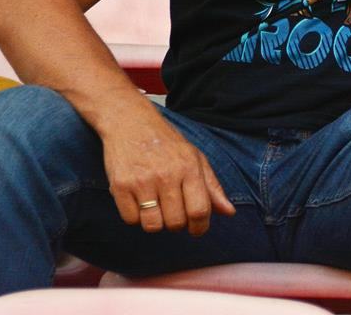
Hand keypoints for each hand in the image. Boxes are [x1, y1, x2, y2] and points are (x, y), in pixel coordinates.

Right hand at [101, 103, 235, 235]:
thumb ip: (212, 187)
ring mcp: (142, 181)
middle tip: (173, 212)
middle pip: (176, 223)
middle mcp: (166, 175)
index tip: (196, 229)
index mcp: (189, 168)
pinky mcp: (120, 185)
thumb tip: (229, 212)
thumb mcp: (195, 158)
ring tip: (156, 206)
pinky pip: (130, 220)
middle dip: (176, 224)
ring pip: (152, 226)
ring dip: (155, 222)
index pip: (199, 211)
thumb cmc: (166, 142)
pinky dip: (135, 216)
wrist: (130, 122)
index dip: (200, 227)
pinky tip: (139, 200)